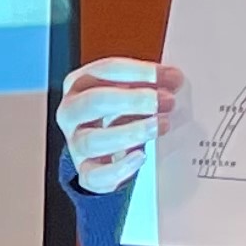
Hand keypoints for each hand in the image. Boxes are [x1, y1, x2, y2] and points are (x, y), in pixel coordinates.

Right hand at [55, 56, 177, 192]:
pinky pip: (95, 175)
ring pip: (93, 140)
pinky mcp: (85, 172)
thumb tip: (173, 79)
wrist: (106, 152)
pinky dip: (119, 168)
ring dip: (130, 132)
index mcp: (79, 84)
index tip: (170, 77)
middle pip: (94, 102)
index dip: (139, 72)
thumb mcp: (130, 92)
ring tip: (159, 126)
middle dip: (133, 100)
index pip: (105, 71)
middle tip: (165, 101)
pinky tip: (140, 156)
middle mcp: (72, 113)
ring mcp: (76, 144)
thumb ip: (149, 84)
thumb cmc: (118, 114)